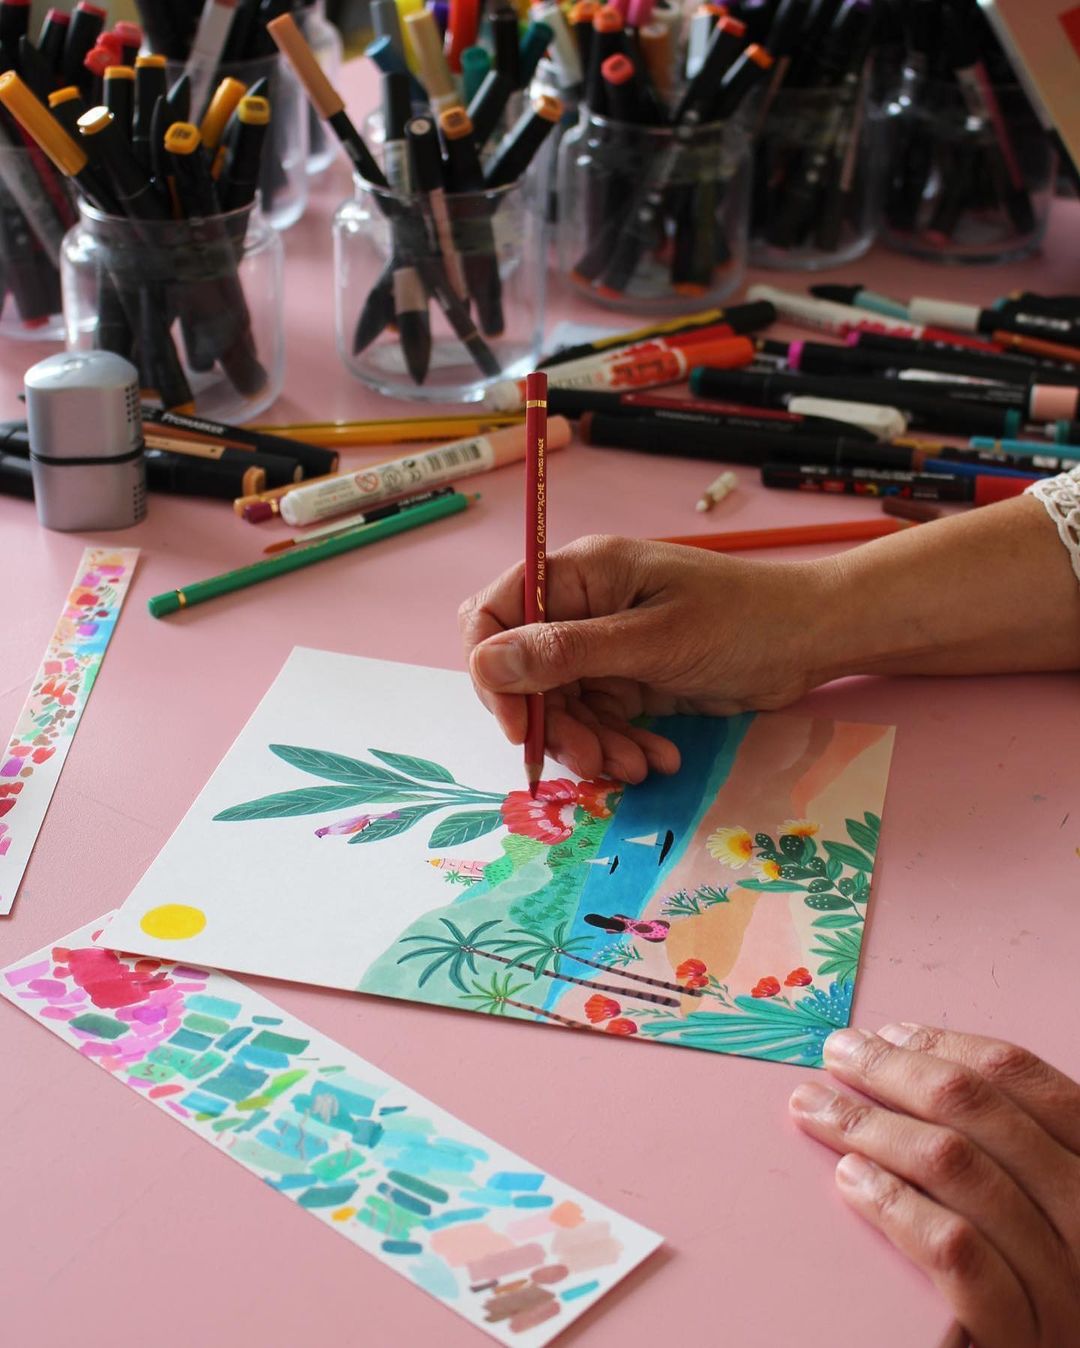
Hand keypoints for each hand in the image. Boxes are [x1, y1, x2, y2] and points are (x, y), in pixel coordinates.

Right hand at [459, 534, 829, 782]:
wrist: (813, 641)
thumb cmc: (741, 621)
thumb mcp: (652, 641)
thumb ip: (566, 653)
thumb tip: (485, 664)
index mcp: (579, 574)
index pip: (496, 614)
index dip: (494, 672)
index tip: (519, 725)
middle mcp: (583, 608)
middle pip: (526, 674)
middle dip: (554, 725)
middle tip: (592, 761)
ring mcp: (606, 647)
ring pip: (563, 708)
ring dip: (593, 745)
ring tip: (638, 766)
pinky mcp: (630, 680)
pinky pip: (600, 722)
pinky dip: (621, 746)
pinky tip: (657, 757)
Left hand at [789, 1024, 1079, 1346]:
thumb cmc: (1034, 1268)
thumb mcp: (1040, 1192)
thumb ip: (998, 1137)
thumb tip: (897, 1053)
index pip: (1018, 1076)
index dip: (942, 1045)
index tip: (883, 1034)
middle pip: (975, 1108)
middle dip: (891, 1071)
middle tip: (836, 1055)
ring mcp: (1060, 1278)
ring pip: (955, 1165)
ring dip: (872, 1126)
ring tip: (820, 1110)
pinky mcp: (1020, 1334)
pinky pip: (953, 1250)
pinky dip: (895, 1204)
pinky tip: (851, 1181)